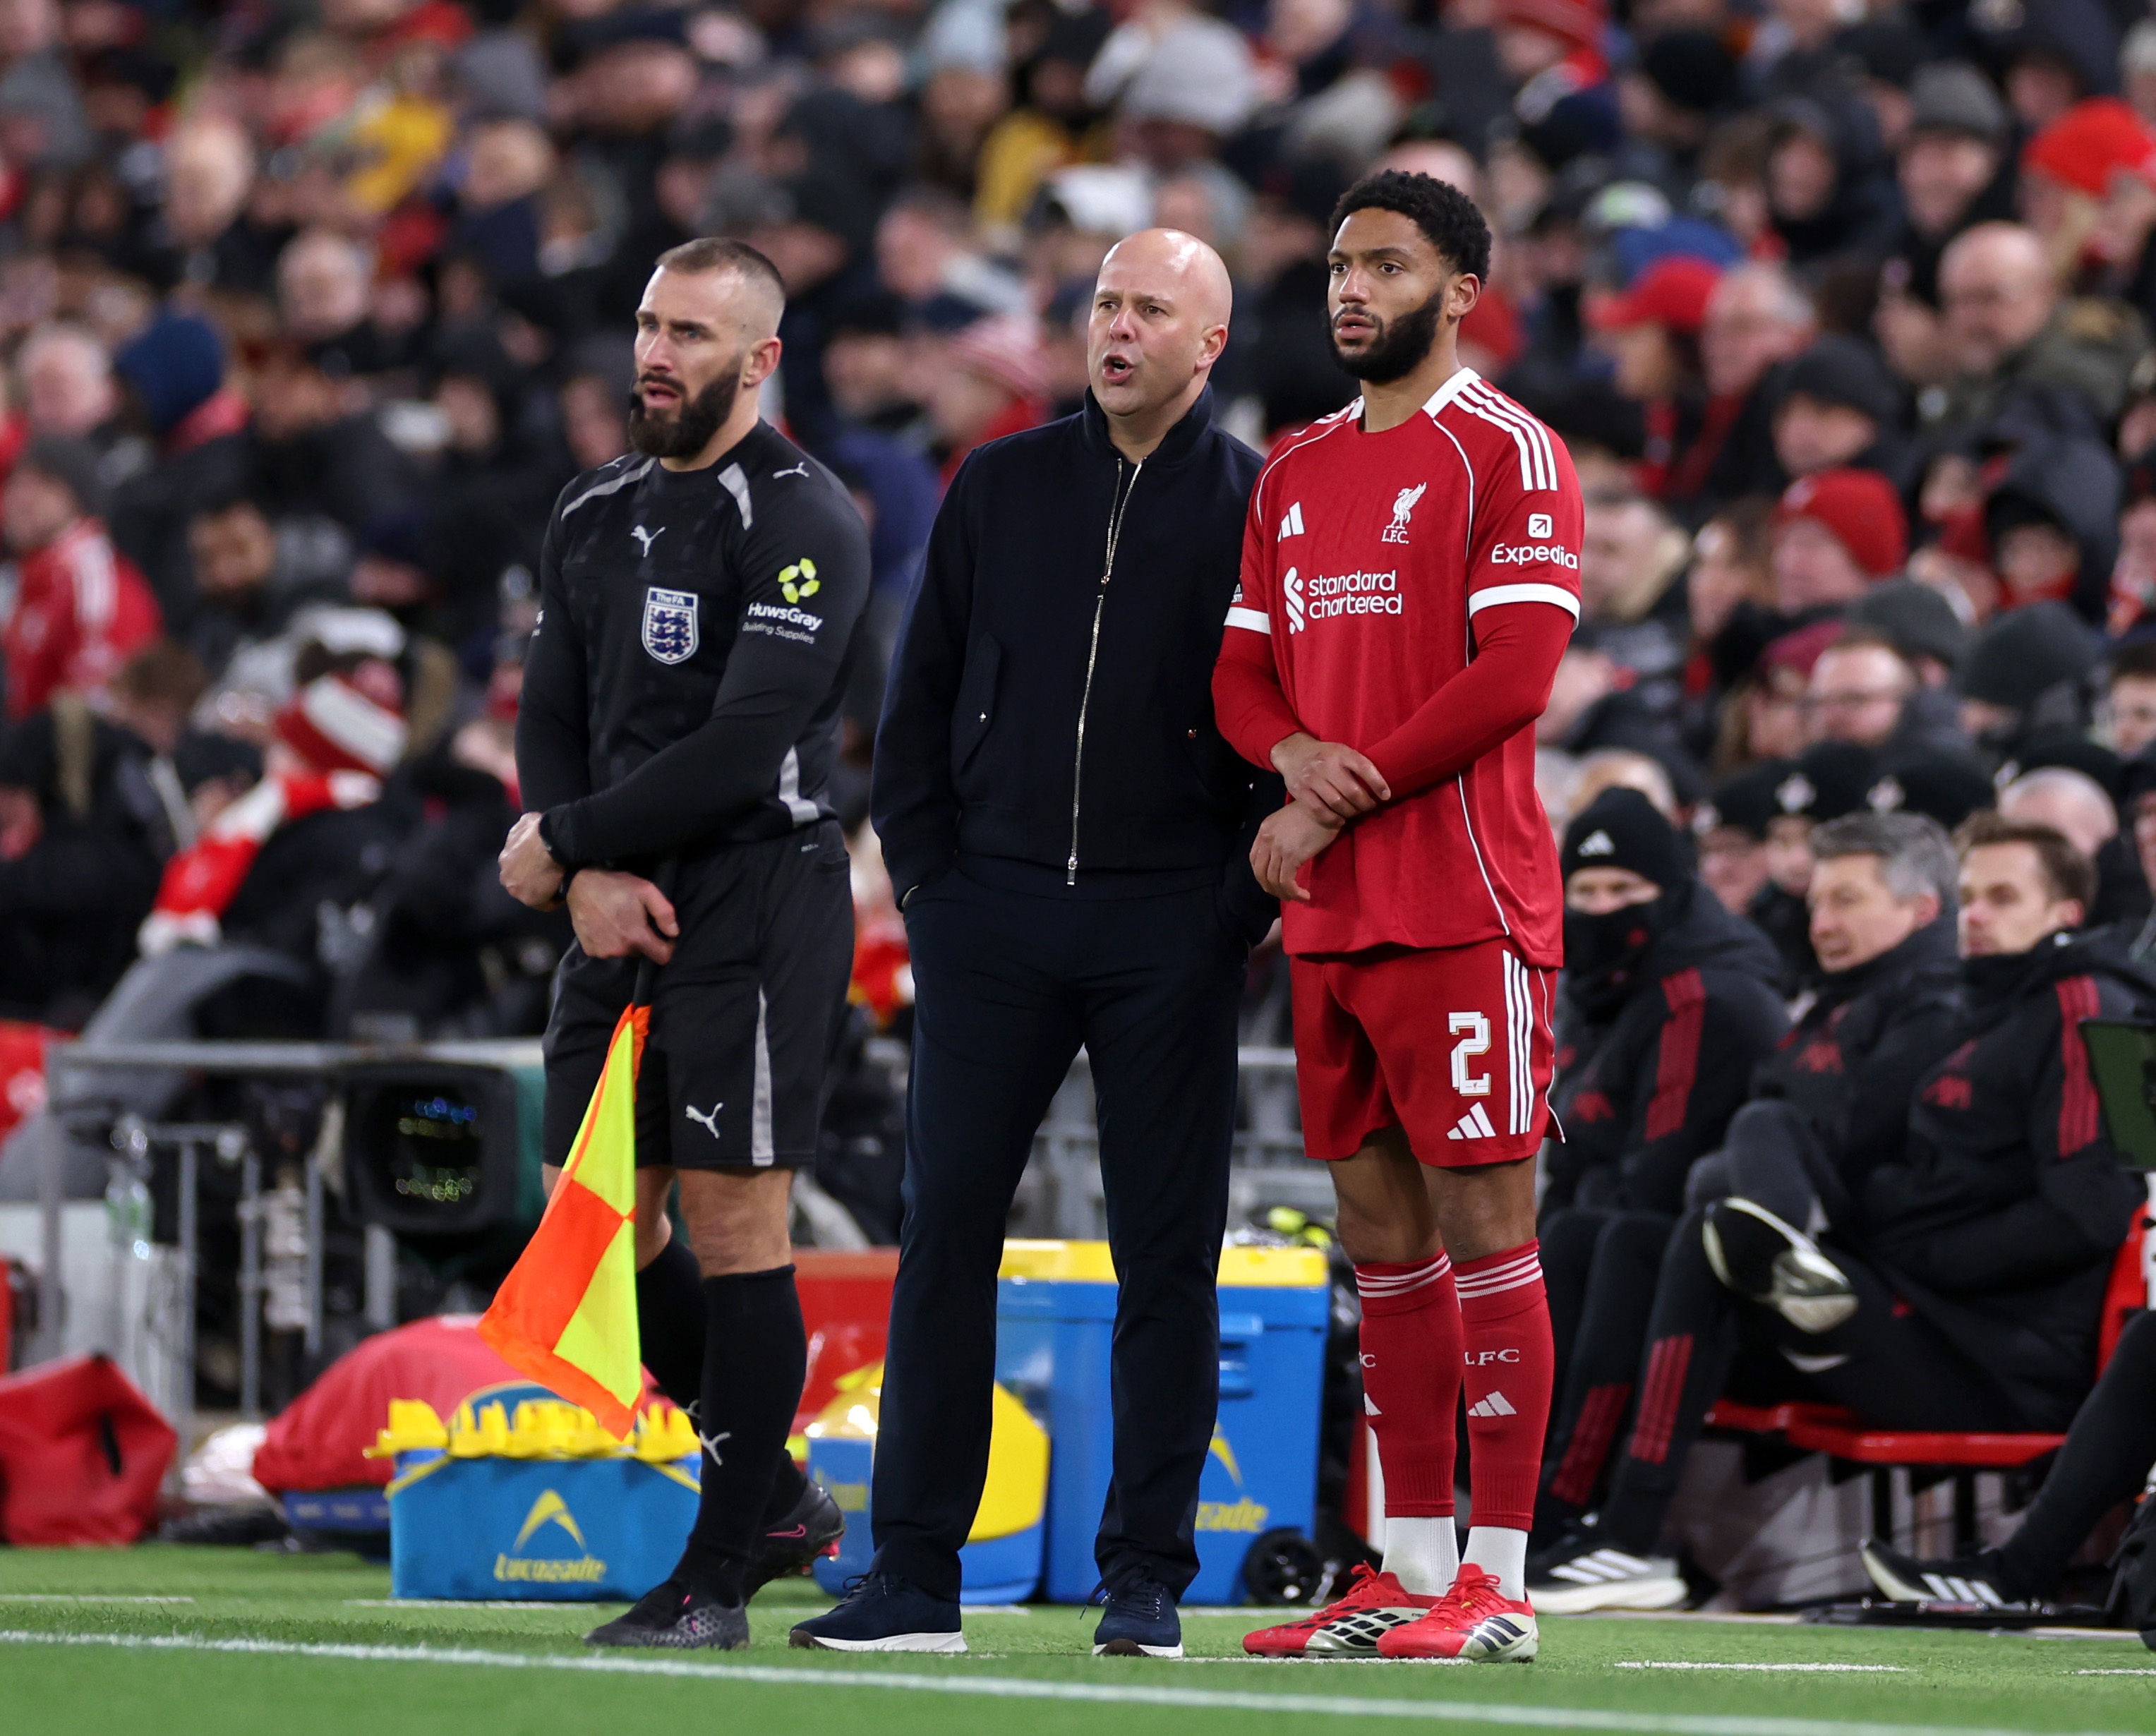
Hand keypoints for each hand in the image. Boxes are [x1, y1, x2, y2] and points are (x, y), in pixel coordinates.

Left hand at [499, 812, 565, 907]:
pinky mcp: (530, 900)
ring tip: (559, 885)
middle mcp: (505, 876)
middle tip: (551, 874)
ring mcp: (516, 889)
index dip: (530, 867)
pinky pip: (545, 904)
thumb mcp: (526, 822)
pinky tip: (563, 894)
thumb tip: (527, 828)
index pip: (516, 868)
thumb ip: (523, 830)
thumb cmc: (541, 829)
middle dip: (533, 880)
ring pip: (531, 894)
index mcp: (504, 860)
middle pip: (520, 883)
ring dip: (543, 890)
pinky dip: (554, 900)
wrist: (553, 841)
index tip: (543, 864)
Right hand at [567, 869, 678, 963]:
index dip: (668, 947)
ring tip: (619, 921)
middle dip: (643, 940)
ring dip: (625, 941)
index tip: (665, 936)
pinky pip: (607, 951)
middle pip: (642, 953)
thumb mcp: (646, 890)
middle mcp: (619, 950)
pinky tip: (606, 926)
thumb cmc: (615, 886)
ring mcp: (603, 952)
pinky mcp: (590, 950)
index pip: (662, 957)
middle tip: (635, 920)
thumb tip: (674, 932)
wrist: (580, 885)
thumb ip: (665, 913)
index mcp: (636, 937)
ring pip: (624, 952)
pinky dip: (609, 942)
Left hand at [1251, 804, 1341, 901]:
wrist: (1326, 805)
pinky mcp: (1292, 856)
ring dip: (1284, 894)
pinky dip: (1294, 893)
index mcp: (1264, 830)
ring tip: (1296, 897)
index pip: (1254, 858)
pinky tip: (1304, 895)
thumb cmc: (1314, 810)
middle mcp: (1267, 839)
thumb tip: (1283, 854)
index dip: (1261, 874)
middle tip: (1284, 894)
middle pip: (1260, 873)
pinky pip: (1286, 882)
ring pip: (1273, 880)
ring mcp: (1278, 848)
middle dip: (1271, 888)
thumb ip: (1279, 835)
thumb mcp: (1288, 819)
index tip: (1273, 882)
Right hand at [1272, 731, 1388, 821]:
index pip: (1364, 767)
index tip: (1386, 796)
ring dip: (1351, 812)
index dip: (1378, 783)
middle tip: (1370, 807)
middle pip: (1352, 791)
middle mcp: (1326, 764)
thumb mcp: (1341, 751)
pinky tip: (1340, 820)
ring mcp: (1312, 778)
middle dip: (1365, 803)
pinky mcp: (1300, 791)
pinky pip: (1320, 811)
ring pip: (1337, 803)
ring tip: (1355, 813)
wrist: (1294, 753)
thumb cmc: (1325, 755)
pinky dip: (1333, 819)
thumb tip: (1380, 786)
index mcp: (1340, 752)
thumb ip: (1356, 764)